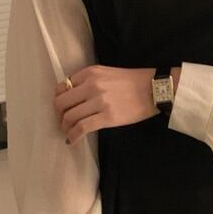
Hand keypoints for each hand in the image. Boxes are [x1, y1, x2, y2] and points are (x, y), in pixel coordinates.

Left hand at [56, 65, 181, 144]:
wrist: (153, 90)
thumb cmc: (133, 82)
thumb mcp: (107, 73)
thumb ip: (89, 81)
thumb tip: (73, 98)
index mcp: (90, 73)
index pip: (62, 87)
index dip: (58, 100)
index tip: (62, 109)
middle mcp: (91, 85)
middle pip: (61, 103)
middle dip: (58, 115)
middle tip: (63, 122)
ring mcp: (99, 102)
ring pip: (69, 117)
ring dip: (65, 127)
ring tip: (69, 132)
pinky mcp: (107, 117)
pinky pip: (82, 128)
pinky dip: (73, 136)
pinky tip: (73, 140)